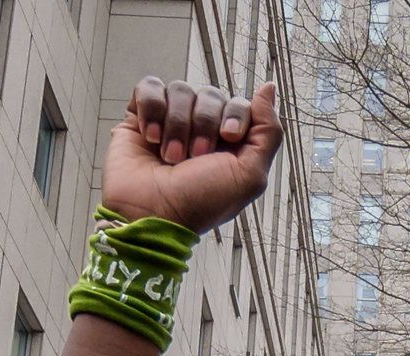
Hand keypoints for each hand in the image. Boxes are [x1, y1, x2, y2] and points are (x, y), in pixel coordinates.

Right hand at [103, 77, 282, 233]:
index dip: (235, 115)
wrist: (152, 213)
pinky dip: (151, 110)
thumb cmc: (201, 202)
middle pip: (211, 94)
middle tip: (195, 156)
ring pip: (180, 90)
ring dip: (177, 125)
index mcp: (230, 141)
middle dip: (204, 125)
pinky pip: (150, 87)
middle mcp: (202, 128)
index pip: (239, 103)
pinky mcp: (140, 116)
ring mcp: (170, 120)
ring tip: (170, 157)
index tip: (229, 138)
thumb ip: (268, 131)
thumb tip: (269, 87)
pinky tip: (150, 138)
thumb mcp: (250, 175)